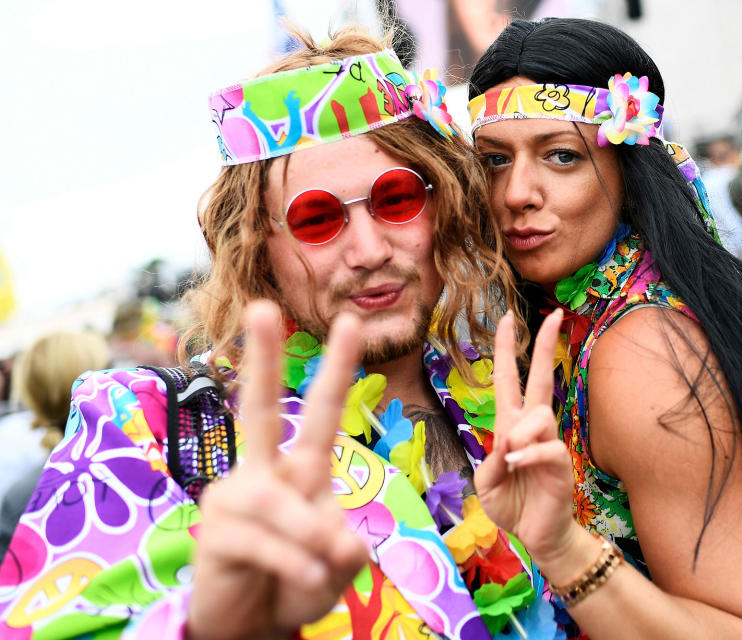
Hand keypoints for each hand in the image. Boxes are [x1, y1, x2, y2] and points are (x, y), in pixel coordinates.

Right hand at [187, 301, 368, 639]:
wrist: (249, 626)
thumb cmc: (294, 582)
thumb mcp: (334, 567)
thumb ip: (344, 549)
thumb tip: (343, 536)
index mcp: (298, 470)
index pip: (321, 413)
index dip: (336, 369)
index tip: (349, 320)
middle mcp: (262, 473)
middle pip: (260, 410)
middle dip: (263, 360)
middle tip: (261, 307)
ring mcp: (234, 500)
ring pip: (280, 501)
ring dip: (310, 537)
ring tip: (324, 569)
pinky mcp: (215, 534)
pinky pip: (264, 542)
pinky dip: (293, 563)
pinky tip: (308, 579)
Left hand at [474, 309, 579, 563]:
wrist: (536, 535)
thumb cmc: (511, 504)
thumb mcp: (486, 482)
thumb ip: (491, 458)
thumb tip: (506, 439)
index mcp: (510, 425)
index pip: (509, 380)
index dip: (506, 350)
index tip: (507, 319)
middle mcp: (532, 427)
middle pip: (540, 378)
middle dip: (545, 346)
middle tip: (555, 315)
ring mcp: (549, 442)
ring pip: (539, 414)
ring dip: (519, 434)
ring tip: (511, 459)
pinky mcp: (561, 463)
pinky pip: (546, 446)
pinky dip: (527, 455)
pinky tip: (517, 466)